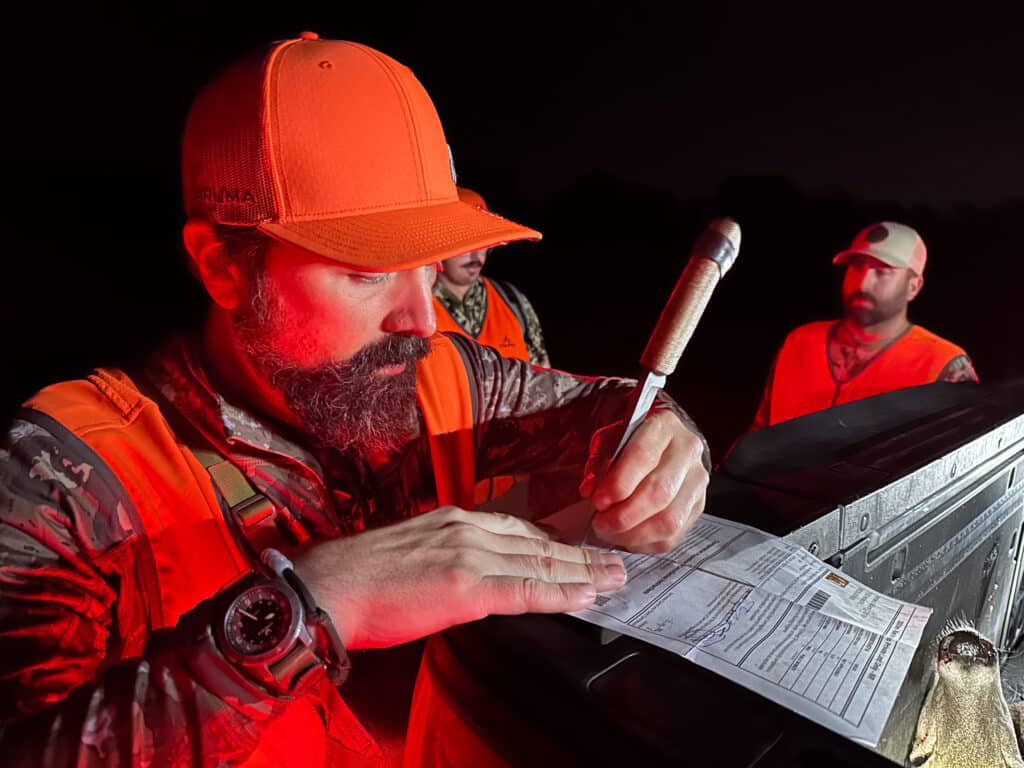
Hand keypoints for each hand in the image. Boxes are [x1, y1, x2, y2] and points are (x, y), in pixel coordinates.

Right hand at [293, 507, 625, 648]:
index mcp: (454, 520)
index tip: (579, 550)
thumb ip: (449, 557)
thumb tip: (472, 576)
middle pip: (538, 542)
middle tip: (615, 564)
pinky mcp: (467, 584)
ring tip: (613, 580)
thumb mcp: (414, 552)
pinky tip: (584, 596)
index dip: (555, 542)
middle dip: (580, 555)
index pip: (519, 529)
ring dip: (583, 573)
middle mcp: (468, 529)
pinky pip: (526, 589)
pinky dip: (560, 593)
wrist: (328, 586)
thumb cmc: (360, 577)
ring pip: (540, 563)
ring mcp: (470, 554)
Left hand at [579, 408, 708, 553]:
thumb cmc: (629, 440)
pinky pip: (674, 535)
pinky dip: (646, 543)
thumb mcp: (608, 438)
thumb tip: (590, 490)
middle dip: (624, 516)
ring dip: (634, 534)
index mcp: (663, 426)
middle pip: (659, 493)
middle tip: (600, 523)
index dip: (618, 484)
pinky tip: (627, 538)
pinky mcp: (697, 505)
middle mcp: (686, 452)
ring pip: (670, 520)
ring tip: (610, 533)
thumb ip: (598, 462)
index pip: (643, 457)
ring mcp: (696, 480)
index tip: (597, 501)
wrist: (660, 442)